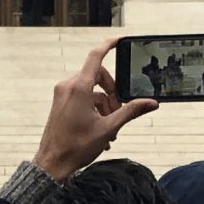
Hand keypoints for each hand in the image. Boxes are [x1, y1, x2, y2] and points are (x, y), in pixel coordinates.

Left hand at [33, 37, 156, 182]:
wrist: (52, 164)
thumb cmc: (76, 147)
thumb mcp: (108, 128)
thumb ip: (130, 112)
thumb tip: (151, 103)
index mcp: (79, 87)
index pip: (96, 56)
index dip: (109, 45)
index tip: (120, 40)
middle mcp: (68, 86)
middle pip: (97, 76)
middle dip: (112, 91)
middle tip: (119, 111)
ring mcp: (62, 94)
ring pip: (91, 89)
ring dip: (104, 104)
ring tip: (111, 128)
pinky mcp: (60, 103)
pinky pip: (81, 97)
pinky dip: (94, 108)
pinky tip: (101, 130)